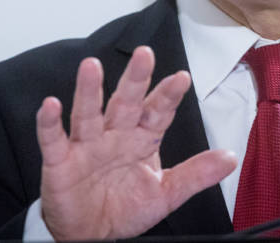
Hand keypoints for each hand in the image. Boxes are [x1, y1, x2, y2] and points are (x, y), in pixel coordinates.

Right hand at [35, 46, 236, 239]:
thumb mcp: (165, 193)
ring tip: (91, 67)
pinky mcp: (60, 161)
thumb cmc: (124, 208)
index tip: (182, 78)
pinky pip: (53, 139)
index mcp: (140, 139)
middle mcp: (114, 135)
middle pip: (124, 103)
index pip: (156, 112)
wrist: (90, 235)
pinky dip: (50, 123)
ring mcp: (86, 146)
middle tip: (143, 55)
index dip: (168, 95)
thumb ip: (196, 174)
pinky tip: (51, 105)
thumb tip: (230, 158)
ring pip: (88, 113)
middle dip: (134, 80)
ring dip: (89, 90)